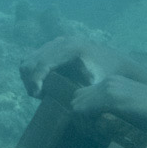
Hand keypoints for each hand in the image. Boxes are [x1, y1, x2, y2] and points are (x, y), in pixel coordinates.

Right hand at [17, 35, 146, 97]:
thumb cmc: (109, 75)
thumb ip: (86, 92)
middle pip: (31, 60)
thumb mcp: (100, 84)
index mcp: (70, 48)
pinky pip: (35, 57)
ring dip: (29, 77)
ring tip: (40, 92)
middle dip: (30, 80)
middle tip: (37, 96)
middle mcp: (61, 41)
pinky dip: (33, 71)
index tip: (37, 95)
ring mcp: (57, 41)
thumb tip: (69, 105)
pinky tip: (42, 84)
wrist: (117, 63)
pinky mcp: (55, 45)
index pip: (42, 63)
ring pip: (29, 58)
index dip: (35, 80)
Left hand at [70, 73, 146, 144]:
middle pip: (76, 101)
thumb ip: (112, 110)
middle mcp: (108, 82)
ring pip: (78, 108)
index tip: (97, 130)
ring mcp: (109, 89)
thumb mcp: (128, 110)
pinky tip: (106, 137)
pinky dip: (92, 128)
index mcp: (112, 82)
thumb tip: (93, 122)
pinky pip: (87, 113)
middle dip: (81, 121)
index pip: (82, 96)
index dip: (84, 116)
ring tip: (102, 137)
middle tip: (97, 135)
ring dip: (85, 125)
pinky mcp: (113, 100)